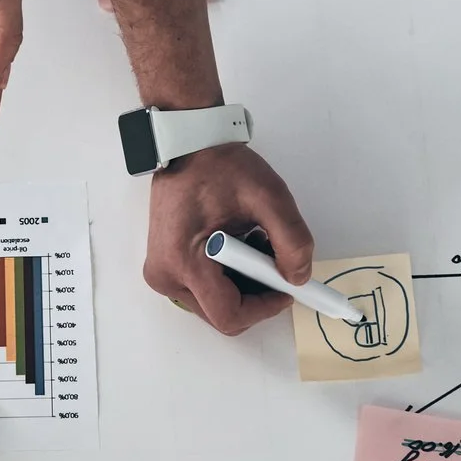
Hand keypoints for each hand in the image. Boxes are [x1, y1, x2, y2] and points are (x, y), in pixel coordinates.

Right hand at [146, 143, 314, 334]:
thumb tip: (298, 278)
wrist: (187, 146)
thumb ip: (292, 240)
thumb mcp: (268, 196)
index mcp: (184, 261)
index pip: (230, 315)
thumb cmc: (220, 167)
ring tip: (254, 243)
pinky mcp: (165, 266)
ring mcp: (162, 273)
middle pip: (222, 313)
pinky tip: (239, 245)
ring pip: (215, 304)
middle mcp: (165, 275)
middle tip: (272, 257)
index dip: (265, 307)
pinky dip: (229, 276)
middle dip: (255, 293)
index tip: (287, 287)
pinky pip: (205, 290)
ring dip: (244, 284)